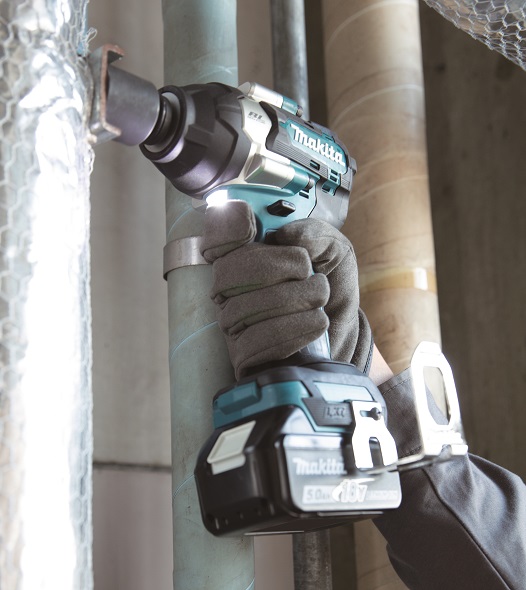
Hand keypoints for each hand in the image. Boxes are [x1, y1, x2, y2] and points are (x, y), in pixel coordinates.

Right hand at [200, 200, 372, 378]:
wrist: (340, 330)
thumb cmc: (326, 284)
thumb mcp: (332, 250)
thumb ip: (315, 233)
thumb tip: (287, 234)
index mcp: (243, 253)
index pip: (218, 235)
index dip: (230, 228)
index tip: (261, 230)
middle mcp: (228, 287)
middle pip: (229, 271)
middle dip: (280, 268)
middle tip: (311, 275)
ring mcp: (231, 321)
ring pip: (243, 308)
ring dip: (295, 301)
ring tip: (320, 302)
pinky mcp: (242, 353)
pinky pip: (254, 341)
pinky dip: (292, 330)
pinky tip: (314, 324)